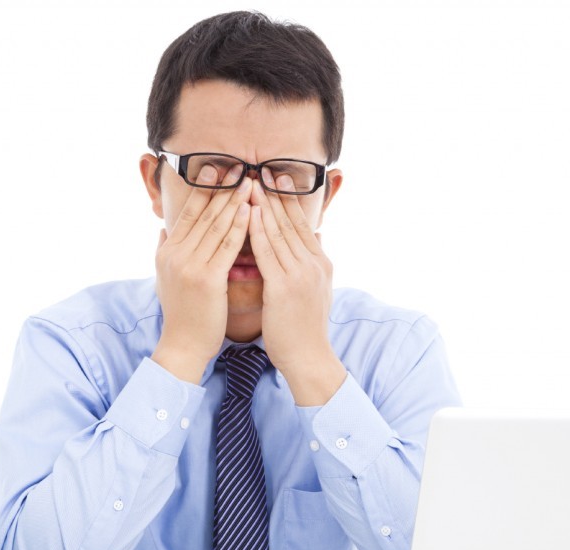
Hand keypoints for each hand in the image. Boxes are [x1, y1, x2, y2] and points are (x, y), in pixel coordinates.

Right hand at [152, 164, 252, 383]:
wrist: (183, 345)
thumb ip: (164, 251)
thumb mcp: (165, 278)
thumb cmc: (182, 314)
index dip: (203, 190)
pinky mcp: (207, 280)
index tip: (216, 170)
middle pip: (202, 214)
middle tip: (237, 165)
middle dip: (221, 188)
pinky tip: (251, 211)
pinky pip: (228, 247)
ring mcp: (190, 266)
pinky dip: (240, 227)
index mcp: (167, 251)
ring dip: (234, 201)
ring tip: (249, 182)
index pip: (188, 213)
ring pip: (216, 226)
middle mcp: (175, 254)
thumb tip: (163, 229)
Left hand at [248, 174, 345, 404]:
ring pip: (279, 232)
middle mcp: (315, 264)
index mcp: (321, 263)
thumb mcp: (316, 291)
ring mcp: (301, 275)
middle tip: (263, 169)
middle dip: (276, 195)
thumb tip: (318, 237)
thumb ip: (314, 263)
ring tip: (251, 182)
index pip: (302, 225)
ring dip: (264, 205)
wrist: (309, 359)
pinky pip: (269, 252)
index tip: (277, 178)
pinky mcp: (286, 287)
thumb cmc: (305, 329)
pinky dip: (258, 230)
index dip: (289, 200)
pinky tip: (248, 213)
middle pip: (292, 222)